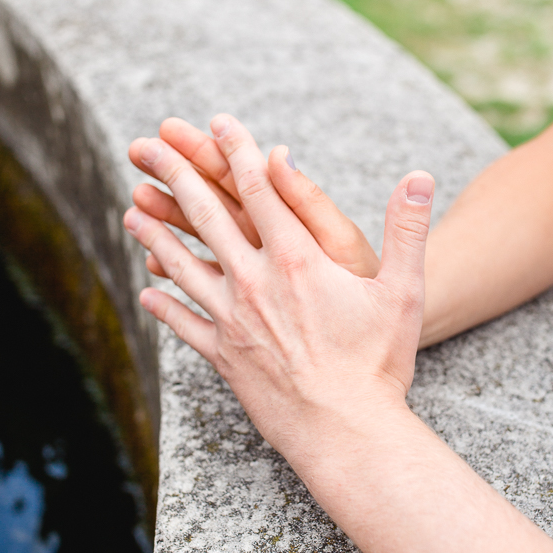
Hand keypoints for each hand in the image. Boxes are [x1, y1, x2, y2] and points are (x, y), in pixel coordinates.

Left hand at [125, 114, 433, 466]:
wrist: (344, 431)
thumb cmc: (378, 365)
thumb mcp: (404, 292)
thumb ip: (408, 230)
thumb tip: (420, 175)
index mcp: (296, 259)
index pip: (260, 188)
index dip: (236, 149)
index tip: (217, 121)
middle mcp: (255, 282)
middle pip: (206, 215)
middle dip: (176, 173)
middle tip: (148, 144)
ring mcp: (233, 320)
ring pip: (183, 265)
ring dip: (155, 233)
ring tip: (133, 209)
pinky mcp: (224, 357)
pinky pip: (185, 324)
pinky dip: (163, 305)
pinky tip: (148, 291)